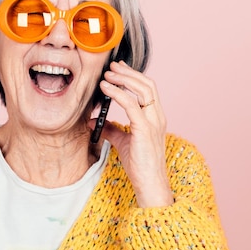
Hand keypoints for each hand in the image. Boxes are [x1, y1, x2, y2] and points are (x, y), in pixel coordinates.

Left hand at [92, 61, 173, 207]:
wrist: (149, 183)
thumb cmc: (139, 165)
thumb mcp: (122, 142)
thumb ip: (111, 129)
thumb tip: (93, 121)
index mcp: (155, 117)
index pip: (148, 88)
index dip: (134, 75)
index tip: (118, 68)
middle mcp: (157, 116)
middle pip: (147, 84)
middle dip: (128, 72)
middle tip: (111, 66)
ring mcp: (153, 122)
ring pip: (142, 90)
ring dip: (123, 79)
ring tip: (107, 74)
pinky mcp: (144, 129)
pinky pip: (131, 105)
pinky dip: (117, 93)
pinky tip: (106, 88)